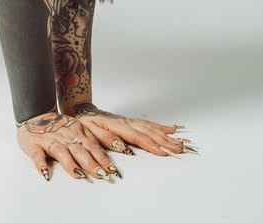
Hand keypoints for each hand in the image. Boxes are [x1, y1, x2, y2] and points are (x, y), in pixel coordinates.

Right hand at [16, 110, 121, 180]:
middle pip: (79, 151)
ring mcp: (49, 140)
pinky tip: (45, 173)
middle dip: (91, 163)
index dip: (103, 159)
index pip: (92, 148)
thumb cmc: (58, 127)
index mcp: (77, 133)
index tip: (113, 170)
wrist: (34, 114)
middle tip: (101, 175)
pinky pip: (37, 155)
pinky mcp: (34, 145)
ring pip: (61, 152)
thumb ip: (91, 141)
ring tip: (78, 175)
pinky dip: (41, 164)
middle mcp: (65, 136)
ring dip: (70, 164)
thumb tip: (109, 154)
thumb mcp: (78, 129)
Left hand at [72, 103, 195, 156]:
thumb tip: (122, 147)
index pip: (137, 137)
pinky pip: (149, 124)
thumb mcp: (90, 132)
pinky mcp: (131, 121)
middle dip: (165, 142)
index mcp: (117, 126)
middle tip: (179, 149)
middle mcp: (126, 123)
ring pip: (152, 128)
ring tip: (180, 142)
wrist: (81, 111)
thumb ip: (106, 139)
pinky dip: (161, 127)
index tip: (164, 151)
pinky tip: (171, 129)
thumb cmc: (85, 124)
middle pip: (149, 133)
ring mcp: (130, 121)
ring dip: (167, 136)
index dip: (151, 145)